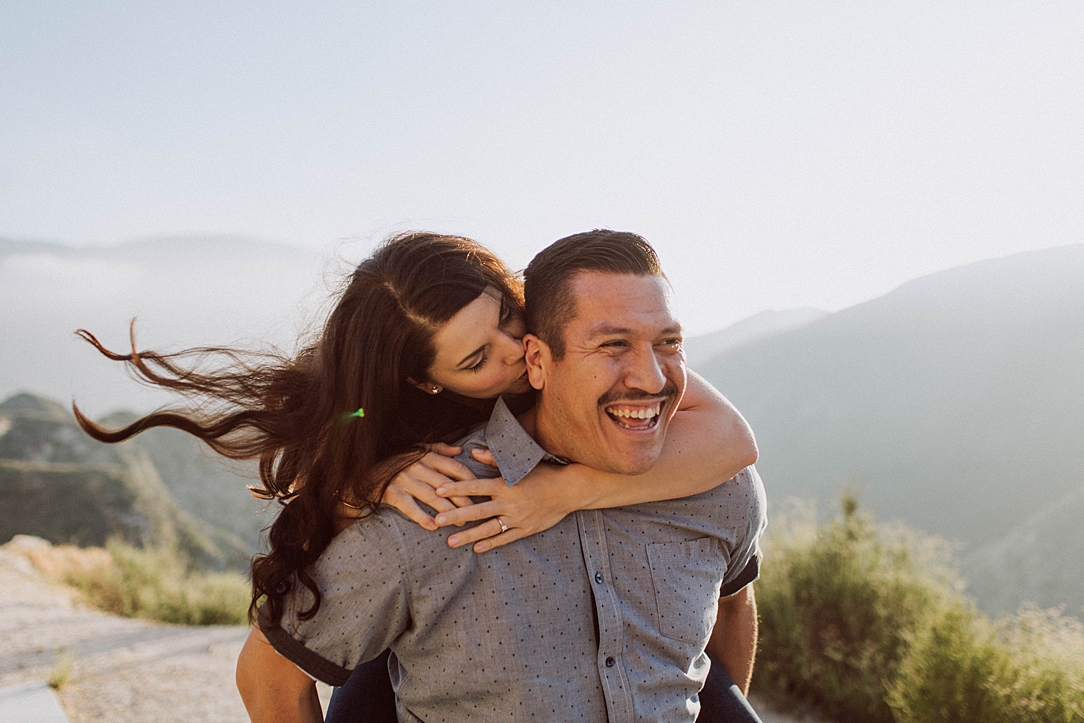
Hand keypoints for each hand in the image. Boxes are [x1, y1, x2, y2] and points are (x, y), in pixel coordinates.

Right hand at [378, 444, 477, 530]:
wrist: (364, 472)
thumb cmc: (396, 461)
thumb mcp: (417, 450)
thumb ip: (439, 449)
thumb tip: (460, 450)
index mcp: (427, 456)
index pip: (455, 468)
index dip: (470, 481)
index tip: (480, 492)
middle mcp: (417, 466)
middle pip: (447, 485)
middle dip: (463, 500)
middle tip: (476, 513)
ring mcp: (405, 480)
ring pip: (432, 497)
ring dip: (448, 511)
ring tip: (460, 522)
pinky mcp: (392, 493)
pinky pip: (410, 507)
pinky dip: (422, 517)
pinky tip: (434, 526)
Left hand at [433, 450, 578, 551]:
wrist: (569, 490)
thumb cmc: (543, 473)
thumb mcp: (520, 463)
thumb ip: (494, 458)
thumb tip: (473, 452)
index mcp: (505, 484)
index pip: (475, 486)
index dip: (456, 488)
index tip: (438, 490)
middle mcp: (509, 503)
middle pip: (477, 510)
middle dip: (455, 516)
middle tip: (436, 520)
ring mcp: (517, 518)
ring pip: (488, 528)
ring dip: (468, 535)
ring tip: (450, 542)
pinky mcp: (526, 529)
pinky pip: (505, 539)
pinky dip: (491, 543)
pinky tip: (476, 548)